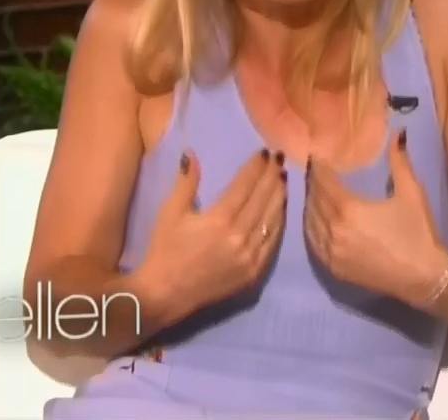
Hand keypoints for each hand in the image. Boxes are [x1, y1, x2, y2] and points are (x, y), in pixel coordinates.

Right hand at [139, 148, 286, 322]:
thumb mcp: (171, 213)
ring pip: (272, 219)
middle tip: (279, 159)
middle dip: (272, 176)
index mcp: (220, 219)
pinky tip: (280, 209)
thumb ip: (187, 183)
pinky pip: (273, 242)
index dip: (257, 167)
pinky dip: (279, 222)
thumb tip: (192, 154)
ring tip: (282, 178)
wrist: (166, 294)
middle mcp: (240, 236)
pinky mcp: (254, 272)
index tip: (265, 152)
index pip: (246, 185)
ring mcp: (251, 256)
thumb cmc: (165, 250)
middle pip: (263, 198)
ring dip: (279, 196)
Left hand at [304, 128, 447, 307]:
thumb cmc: (417, 232)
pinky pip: (314, 243)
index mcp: (348, 209)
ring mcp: (331, 252)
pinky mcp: (334, 268)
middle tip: (315, 171)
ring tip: (316, 192)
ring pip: (309, 222)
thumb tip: (398, 134)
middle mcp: (333, 231)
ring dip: (310, 205)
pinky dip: (312, 227)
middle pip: (313, 201)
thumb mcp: (411, 193)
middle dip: (313, 184)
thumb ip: (399, 162)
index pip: (323, 183)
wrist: (423, 277)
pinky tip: (317, 219)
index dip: (318, 168)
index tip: (316, 156)